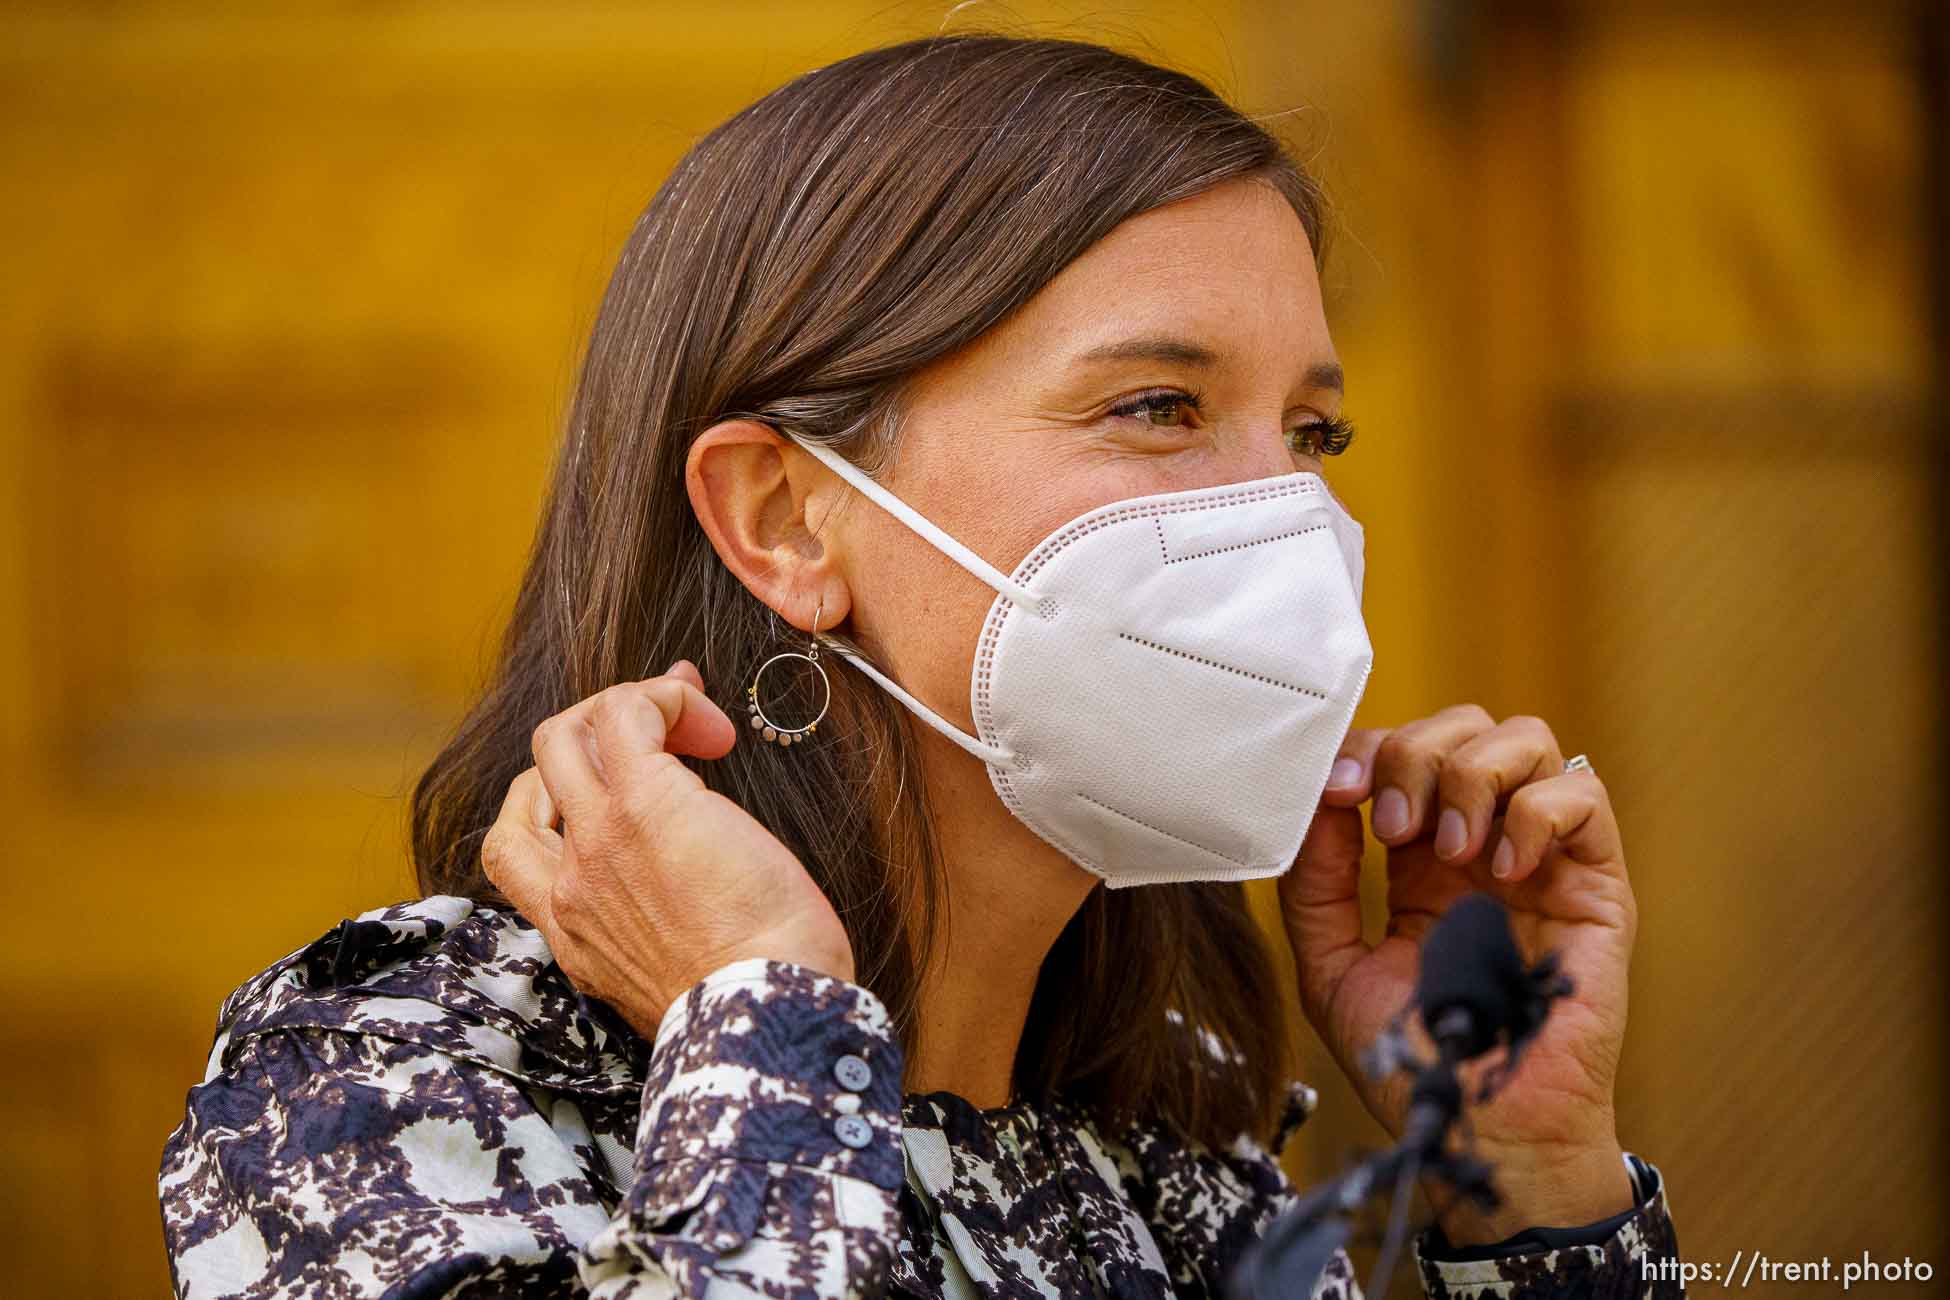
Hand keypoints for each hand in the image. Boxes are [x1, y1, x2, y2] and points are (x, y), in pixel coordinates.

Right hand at [481, 659, 855, 1039]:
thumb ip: (661, 935)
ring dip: (626, 709)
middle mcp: (570, 886)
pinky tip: (711, 722)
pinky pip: (625, 713)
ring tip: (692, 723)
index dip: (560, 797)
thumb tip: (697, 888)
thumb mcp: (677, 979)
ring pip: (564, 734)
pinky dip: (664, 697)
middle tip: (663, 736)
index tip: (618, 785)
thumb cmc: (754, 1000)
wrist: (765, 1011)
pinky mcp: (643, 802)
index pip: (522, 848)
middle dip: (592, 740)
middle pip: (533, 778)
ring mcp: (597, 839)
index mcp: (575, 935)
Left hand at [1278, 705, 1637, 1243]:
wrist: (1481, 1130)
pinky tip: (1501, 872)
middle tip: (1393, 830)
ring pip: (1527, 740)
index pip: (1401, 751)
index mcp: (1420, 857)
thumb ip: (1315, 882)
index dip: (1367, 749)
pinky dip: (1534, 813)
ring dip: (1472, 775)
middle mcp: (1483, 844)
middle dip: (1416, 753)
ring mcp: (1543, 857)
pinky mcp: (1598, 884)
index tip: (1336, 790)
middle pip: (1464, 725)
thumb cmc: (1411, 1061)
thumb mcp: (1331, 966)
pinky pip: (1584, 795)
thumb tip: (1317, 796)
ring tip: (1447, 849)